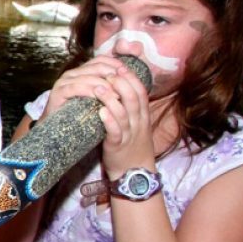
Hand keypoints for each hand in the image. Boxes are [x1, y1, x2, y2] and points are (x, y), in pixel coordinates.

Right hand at [42, 55, 128, 118]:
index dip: (116, 64)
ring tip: (117, 96)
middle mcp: (72, 73)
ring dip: (105, 86)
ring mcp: (64, 81)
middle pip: (97, 66)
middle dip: (113, 75)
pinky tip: (100, 98)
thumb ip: (107, 87)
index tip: (128, 74)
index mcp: (81, 71)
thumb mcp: (97, 97)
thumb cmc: (80, 114)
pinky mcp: (58, 92)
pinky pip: (77, 88)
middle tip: (126, 86)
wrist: (57, 129)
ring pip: (89, 77)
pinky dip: (90, 92)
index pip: (101, 59)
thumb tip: (128, 79)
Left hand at [93, 64, 154, 178]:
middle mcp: (138, 123)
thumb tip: (118, 89)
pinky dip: (109, 121)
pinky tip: (101, 112)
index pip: (141, 92)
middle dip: (122, 84)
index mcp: (142, 116)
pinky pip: (115, 131)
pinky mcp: (117, 146)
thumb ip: (130, 109)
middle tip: (108, 74)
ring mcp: (129, 134)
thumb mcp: (135, 125)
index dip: (131, 79)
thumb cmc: (131, 146)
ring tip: (99, 88)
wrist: (134, 173)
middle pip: (134, 99)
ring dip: (111, 99)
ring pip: (124, 113)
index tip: (120, 68)